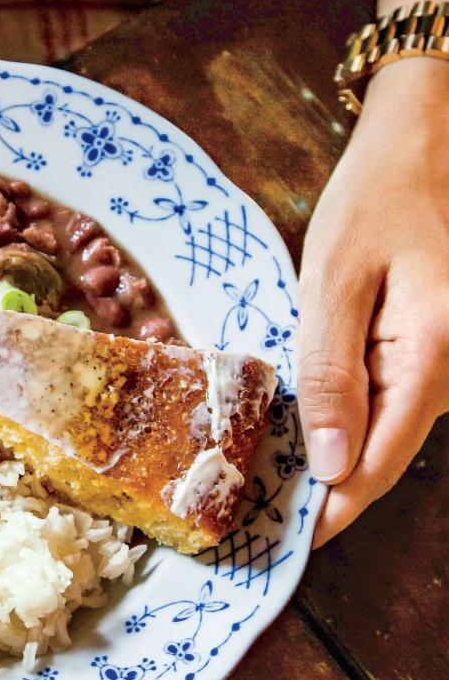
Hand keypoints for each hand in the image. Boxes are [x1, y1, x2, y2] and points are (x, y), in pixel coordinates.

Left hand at [297, 59, 448, 544]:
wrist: (428, 139)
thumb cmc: (381, 194)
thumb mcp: (337, 275)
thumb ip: (332, 368)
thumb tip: (330, 464)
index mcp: (437, 356)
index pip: (379, 464)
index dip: (330, 509)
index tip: (277, 540)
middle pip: (384, 453)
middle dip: (322, 482)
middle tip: (249, 503)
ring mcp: (447, 362)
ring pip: (386, 428)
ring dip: (332, 447)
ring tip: (261, 463)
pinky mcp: (432, 348)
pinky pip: (390, 396)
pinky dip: (346, 410)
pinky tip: (302, 413)